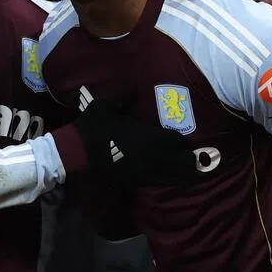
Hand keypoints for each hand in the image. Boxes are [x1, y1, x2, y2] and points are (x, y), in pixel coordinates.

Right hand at [70, 94, 202, 186]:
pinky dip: (172, 181)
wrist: (78, 151)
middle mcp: (151, 153)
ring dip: (185, 172)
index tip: (185, 141)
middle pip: (180, 158)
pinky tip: (178, 180)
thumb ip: (124, 97)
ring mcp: (145, 168)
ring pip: (174, 173)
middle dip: (188, 157)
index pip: (176, 139)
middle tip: (192, 156)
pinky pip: (161, 182)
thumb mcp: (107, 106)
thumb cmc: (93, 127)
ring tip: (193, 171)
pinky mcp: (137, 179)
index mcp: (147, 134)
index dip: (182, 142)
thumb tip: (135, 89)